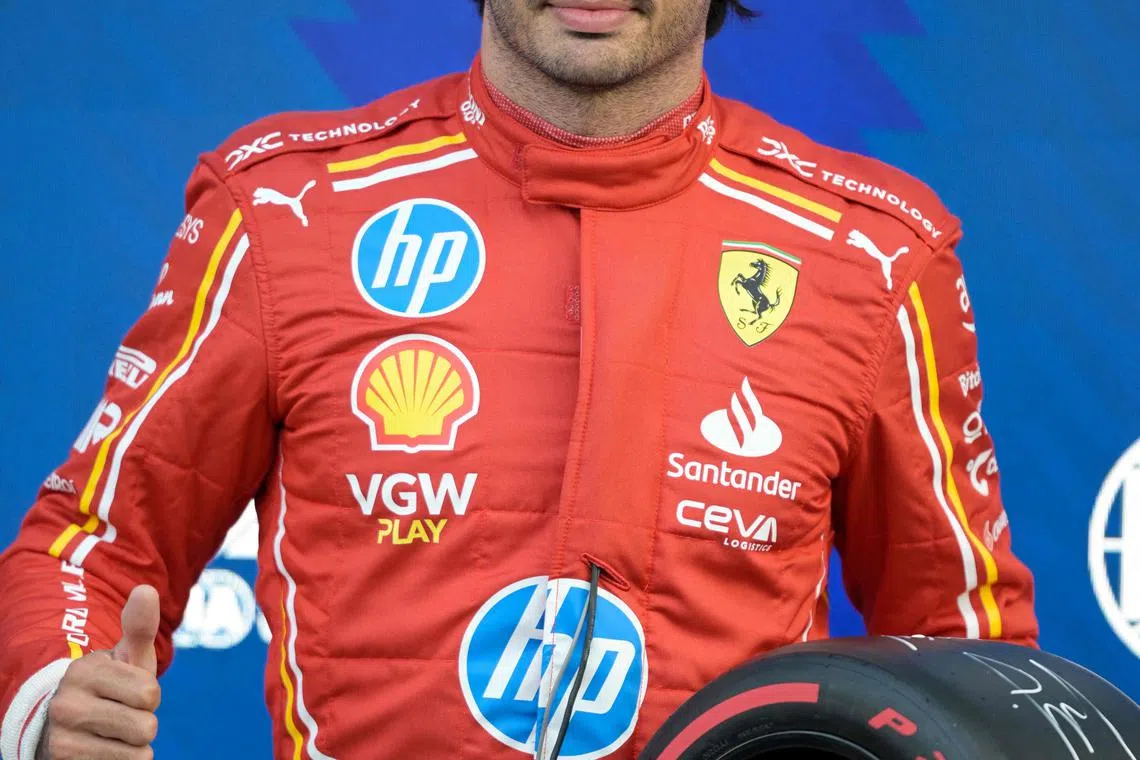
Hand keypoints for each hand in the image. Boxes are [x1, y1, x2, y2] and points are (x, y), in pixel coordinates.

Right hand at [36, 585, 161, 758]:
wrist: (66, 725)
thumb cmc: (111, 686)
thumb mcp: (125, 657)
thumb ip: (139, 627)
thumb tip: (146, 590)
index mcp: (85, 672)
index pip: (150, 693)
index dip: (149, 695)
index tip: (128, 691)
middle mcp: (66, 706)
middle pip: (145, 726)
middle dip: (143, 722)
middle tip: (121, 714)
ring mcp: (62, 740)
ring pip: (136, 753)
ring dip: (134, 746)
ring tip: (112, 733)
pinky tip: (104, 752)